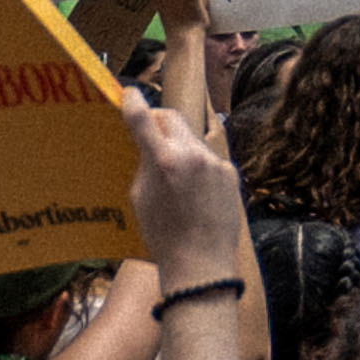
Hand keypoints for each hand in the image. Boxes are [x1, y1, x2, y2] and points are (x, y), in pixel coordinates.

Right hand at [123, 81, 248, 271]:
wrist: (201, 264)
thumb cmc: (162, 237)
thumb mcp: (139, 198)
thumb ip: (143, 165)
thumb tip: (145, 146)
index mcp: (163, 160)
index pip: (142, 117)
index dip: (133, 101)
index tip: (129, 94)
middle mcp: (191, 154)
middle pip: (172, 118)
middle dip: (158, 121)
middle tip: (149, 132)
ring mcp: (215, 162)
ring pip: (192, 139)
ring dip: (179, 147)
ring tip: (173, 175)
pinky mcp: (230, 173)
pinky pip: (209, 160)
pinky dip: (198, 167)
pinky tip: (194, 191)